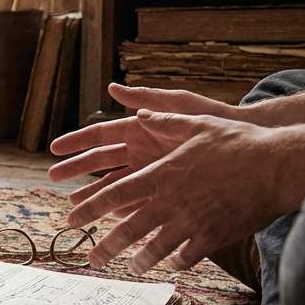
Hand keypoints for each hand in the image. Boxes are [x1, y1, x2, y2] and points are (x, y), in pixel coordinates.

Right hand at [49, 83, 241, 213]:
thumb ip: (147, 98)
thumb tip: (113, 87)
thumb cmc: (216, 120)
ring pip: (118, 185)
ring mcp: (155, 172)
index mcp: (141, 129)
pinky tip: (112, 217)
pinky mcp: (169, 190)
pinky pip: (141, 201)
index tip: (53, 149)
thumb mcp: (180, 105)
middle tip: (53, 179)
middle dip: (77, 171)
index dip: (76, 142)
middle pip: (102, 163)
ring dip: (96, 194)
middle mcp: (143, 151)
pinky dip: (126, 209)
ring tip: (76, 205)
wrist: (251, 144)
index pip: (100, 135)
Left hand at [65, 110, 295, 274]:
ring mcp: (192, 221)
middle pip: (129, 229)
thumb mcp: (196, 123)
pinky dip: (178, 261)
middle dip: (106, 246)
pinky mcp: (215, 236)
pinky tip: (174, 265)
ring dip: (141, 259)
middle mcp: (171, 201)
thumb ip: (163, 122)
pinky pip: (189, 255)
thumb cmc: (238, 141)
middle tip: (91, 258)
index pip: (113, 194)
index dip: (89, 208)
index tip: (71, 218)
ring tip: (132, 267)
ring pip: (156, 248)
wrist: (278, 165)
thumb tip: (139, 113)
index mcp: (160, 174)